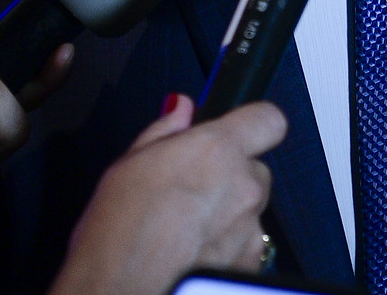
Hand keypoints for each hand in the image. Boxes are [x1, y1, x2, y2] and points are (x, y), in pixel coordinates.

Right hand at [51, 95, 285, 294]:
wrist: (122, 290)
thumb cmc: (118, 232)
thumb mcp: (129, 163)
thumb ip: (166, 130)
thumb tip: (181, 109)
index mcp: (216, 150)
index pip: (268, 119)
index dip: (254, 123)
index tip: (241, 129)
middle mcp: (242, 186)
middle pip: (256, 169)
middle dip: (232, 175)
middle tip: (195, 189)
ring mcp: (250, 228)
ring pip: (252, 209)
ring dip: (230, 213)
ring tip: (188, 228)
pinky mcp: (250, 263)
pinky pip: (247, 245)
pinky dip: (229, 247)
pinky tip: (195, 253)